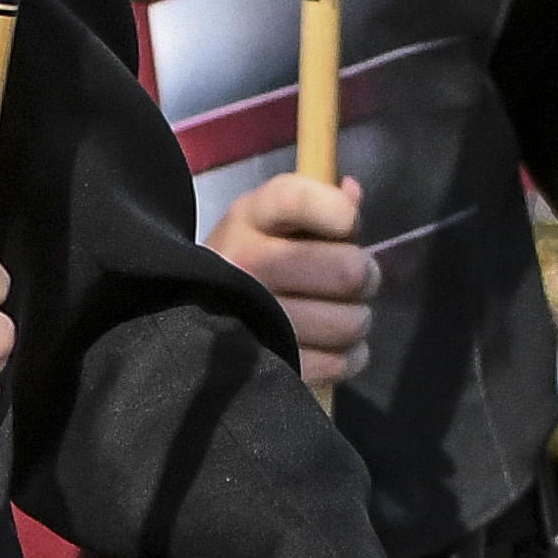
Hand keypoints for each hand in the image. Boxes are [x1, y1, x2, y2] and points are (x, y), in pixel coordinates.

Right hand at [210, 174, 371, 390]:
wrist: (192, 312)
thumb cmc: (251, 258)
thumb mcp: (273, 219)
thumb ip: (320, 204)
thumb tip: (353, 193)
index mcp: (250, 216)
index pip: (302, 200)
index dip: (340, 213)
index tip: (345, 226)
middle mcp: (247, 263)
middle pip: (347, 270)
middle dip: (365, 276)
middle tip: (356, 281)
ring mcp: (255, 318)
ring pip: (350, 322)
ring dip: (357, 321)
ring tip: (341, 316)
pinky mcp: (269, 364)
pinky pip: (339, 362)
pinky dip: (349, 357)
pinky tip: (333, 346)